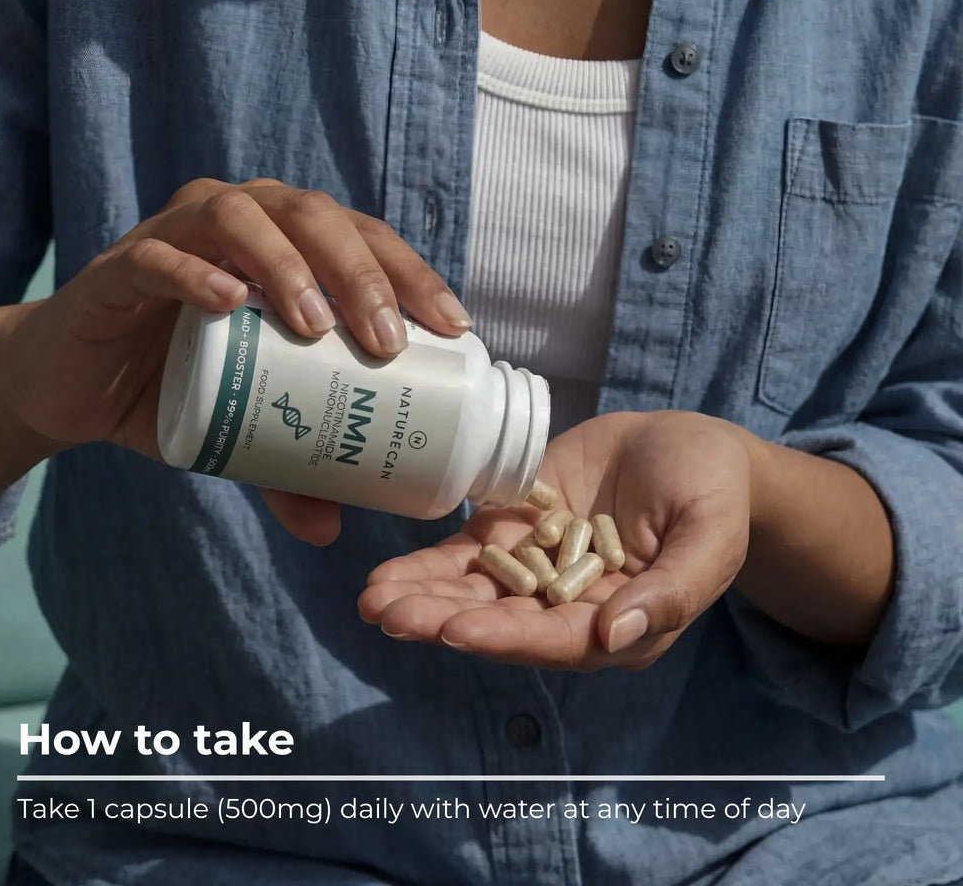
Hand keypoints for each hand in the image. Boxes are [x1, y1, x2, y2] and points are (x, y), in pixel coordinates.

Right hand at [0, 178, 469, 540]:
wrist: (74, 387)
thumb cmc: (174, 388)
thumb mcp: (240, 428)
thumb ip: (285, 465)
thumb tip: (333, 529)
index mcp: (285, 245)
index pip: (363, 238)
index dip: (411, 273)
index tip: (453, 328)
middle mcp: (238, 222)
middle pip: (313, 215)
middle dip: (360, 272)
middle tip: (385, 340)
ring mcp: (174, 236)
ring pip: (240, 216)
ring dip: (287, 264)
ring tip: (316, 326)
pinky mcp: (117, 268)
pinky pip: (156, 256)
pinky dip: (195, 273)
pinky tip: (230, 303)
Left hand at [359, 411, 755, 669]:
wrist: (687, 447)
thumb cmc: (713, 491)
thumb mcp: (711, 534)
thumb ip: (673, 589)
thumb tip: (615, 637)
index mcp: (623, 622)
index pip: (559, 639)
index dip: (508, 637)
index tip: (457, 631)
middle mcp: (573, 606)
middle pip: (503, 622)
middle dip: (444, 621)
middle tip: (389, 614)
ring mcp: (541, 567)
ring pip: (476, 592)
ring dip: (425, 597)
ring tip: (373, 598)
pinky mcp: (519, 531)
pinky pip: (470, 554)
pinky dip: (431, 565)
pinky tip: (388, 574)